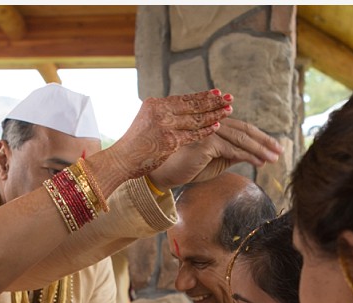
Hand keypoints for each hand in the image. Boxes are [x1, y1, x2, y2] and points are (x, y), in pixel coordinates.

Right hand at [107, 90, 232, 179]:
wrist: (122, 160)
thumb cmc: (135, 145)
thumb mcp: (147, 122)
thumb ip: (163, 115)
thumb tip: (181, 111)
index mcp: (155, 104)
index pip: (184, 98)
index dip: (203, 95)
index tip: (218, 92)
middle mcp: (160, 111)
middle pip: (193, 105)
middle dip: (213, 101)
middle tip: (230, 98)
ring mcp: (165, 126)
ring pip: (196, 119)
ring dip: (214, 114)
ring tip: (228, 110)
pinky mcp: (169, 141)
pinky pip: (193, 134)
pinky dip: (207, 130)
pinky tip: (218, 126)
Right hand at [147, 118, 283, 189]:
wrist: (164, 174)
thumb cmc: (188, 168)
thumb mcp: (216, 162)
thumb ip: (232, 154)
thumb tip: (252, 154)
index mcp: (214, 124)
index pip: (241, 128)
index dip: (260, 136)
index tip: (274, 147)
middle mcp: (212, 123)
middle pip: (244, 130)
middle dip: (265, 141)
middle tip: (280, 150)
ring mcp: (208, 130)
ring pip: (241, 139)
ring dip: (260, 149)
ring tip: (274, 158)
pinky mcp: (206, 142)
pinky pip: (233, 149)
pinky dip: (249, 156)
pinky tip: (260, 163)